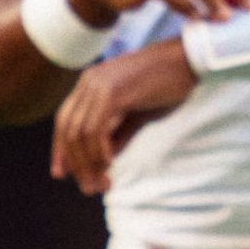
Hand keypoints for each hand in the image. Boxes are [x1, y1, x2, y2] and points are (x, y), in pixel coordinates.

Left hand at [51, 39, 198, 194]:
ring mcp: (99, 85)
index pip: (65, 120)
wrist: (189, 60)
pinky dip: (99, 151)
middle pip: (68, 129)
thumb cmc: (168, 84)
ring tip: (102, 184)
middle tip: (88, 189)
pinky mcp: (113, 92)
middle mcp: (89, 81)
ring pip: (80, 133)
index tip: (61, 174)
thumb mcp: (138, 112)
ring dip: (88, 163)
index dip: (60, 149)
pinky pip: (96, 129)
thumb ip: (119, 132)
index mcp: (91, 82)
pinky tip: (109, 165)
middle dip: (75, 163)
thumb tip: (104, 159)